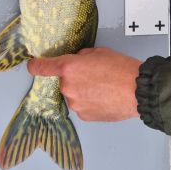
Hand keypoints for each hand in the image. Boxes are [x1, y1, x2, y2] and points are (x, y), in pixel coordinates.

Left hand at [27, 47, 141, 121]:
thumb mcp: (99, 52)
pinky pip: (82, 106)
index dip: (36, 66)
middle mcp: (67, 87)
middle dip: (75, 78)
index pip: (42, 67)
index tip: (33, 66)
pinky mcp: (84, 116)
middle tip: (94, 75)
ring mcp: (75, 104)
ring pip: (73, 95)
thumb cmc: (121, 68)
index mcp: (69, 68)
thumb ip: (82, 57)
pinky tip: (104, 97)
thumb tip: (78, 62)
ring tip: (103, 87)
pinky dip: (90, 102)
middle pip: (63, 82)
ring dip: (82, 91)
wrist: (137, 90)